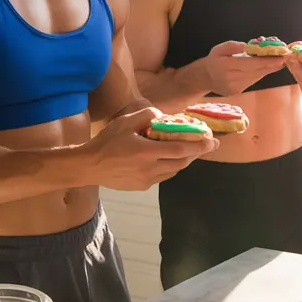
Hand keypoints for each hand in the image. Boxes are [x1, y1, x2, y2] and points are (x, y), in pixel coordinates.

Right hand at [85, 107, 218, 190]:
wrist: (88, 166)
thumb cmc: (106, 142)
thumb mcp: (125, 122)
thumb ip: (147, 115)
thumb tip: (164, 116)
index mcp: (146, 152)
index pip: (180, 150)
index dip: (199, 146)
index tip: (213, 142)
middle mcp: (150, 169)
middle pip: (181, 163)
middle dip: (196, 154)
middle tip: (207, 145)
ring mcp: (147, 180)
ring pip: (173, 171)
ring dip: (184, 161)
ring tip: (190, 151)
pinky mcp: (142, 187)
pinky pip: (163, 176)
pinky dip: (170, 167)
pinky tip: (168, 159)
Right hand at [204, 41, 285, 95]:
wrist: (206, 78)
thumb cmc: (214, 60)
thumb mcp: (219, 48)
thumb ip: (232, 46)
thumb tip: (247, 47)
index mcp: (225, 66)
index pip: (250, 63)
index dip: (267, 60)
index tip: (281, 56)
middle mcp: (231, 78)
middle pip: (257, 71)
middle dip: (273, 64)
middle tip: (286, 57)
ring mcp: (235, 87)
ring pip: (257, 76)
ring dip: (269, 68)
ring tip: (280, 60)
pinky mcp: (238, 91)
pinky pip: (253, 80)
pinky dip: (261, 73)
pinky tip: (267, 67)